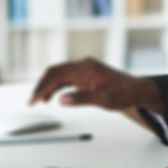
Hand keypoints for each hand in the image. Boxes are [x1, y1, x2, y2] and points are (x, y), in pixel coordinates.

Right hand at [29, 57, 163, 112]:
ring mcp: (84, 70)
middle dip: (41, 86)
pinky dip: (56, 87)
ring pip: (59, 75)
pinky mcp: (86, 75)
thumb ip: (82, 98)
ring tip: (38, 101)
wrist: (136, 91)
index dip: (43, 87)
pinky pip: (66, 79)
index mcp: (86, 68)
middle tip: (31, 101)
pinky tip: (51, 97)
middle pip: (55, 72)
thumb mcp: (105, 100)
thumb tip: (61, 99)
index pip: (57, 75)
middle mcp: (83, 65)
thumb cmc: (124, 94)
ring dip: (47, 87)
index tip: (34, 100)